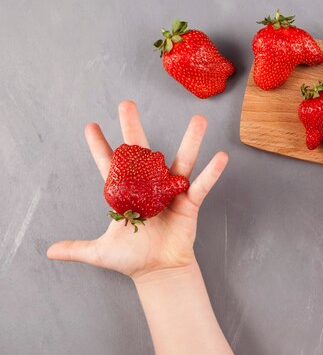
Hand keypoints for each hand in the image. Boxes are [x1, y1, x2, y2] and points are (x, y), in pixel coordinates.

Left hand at [47, 100, 227, 281]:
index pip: (110, 165)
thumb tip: (49, 252)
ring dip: (191, 140)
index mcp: (127, 194)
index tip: (91, 126)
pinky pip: (202, 185)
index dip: (100, 146)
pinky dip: (212, 172)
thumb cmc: (132, 259)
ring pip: (182, 160)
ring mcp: (171, 192)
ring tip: (199, 120)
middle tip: (126, 104)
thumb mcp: (99, 252)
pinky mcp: (189, 203)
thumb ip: (76, 248)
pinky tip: (220, 157)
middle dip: (132, 127)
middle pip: (142, 152)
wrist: (158, 272)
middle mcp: (149, 187)